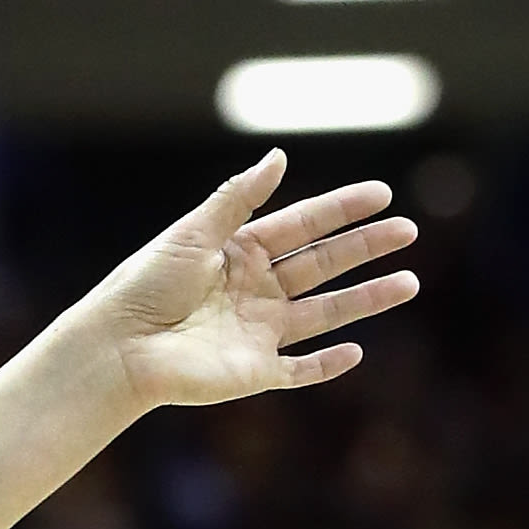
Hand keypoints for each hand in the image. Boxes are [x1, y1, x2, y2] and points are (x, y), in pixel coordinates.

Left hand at [93, 157, 419, 414]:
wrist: (119, 346)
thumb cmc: (145, 284)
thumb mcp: (193, 231)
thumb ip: (237, 198)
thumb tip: (280, 156)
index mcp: (240, 252)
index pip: (302, 226)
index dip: (341, 210)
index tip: (381, 194)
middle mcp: (255, 290)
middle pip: (322, 265)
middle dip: (366, 248)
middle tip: (407, 231)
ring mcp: (258, 332)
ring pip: (325, 314)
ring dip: (367, 299)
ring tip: (410, 283)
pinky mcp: (254, 372)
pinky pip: (300, 370)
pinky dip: (327, 365)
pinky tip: (358, 352)